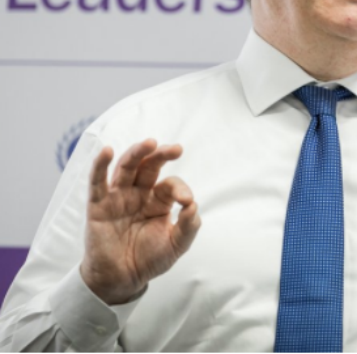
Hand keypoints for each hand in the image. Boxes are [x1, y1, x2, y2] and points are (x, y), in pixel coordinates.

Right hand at [80, 140, 200, 304]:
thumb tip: (193, 205)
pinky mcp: (98, 206)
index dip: (180, 189)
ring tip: (149, 143)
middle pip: (149, 167)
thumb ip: (189, 226)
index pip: (170, 184)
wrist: (122, 280)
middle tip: (176, 149)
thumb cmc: (149, 260)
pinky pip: (97, 182)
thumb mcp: (176, 245)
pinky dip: (100, 165)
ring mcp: (118, 198)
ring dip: (136, 153)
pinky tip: (106, 151)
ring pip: (126, 168)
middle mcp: (139, 194)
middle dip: (161, 155)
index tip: (186, 201)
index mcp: (159, 201)